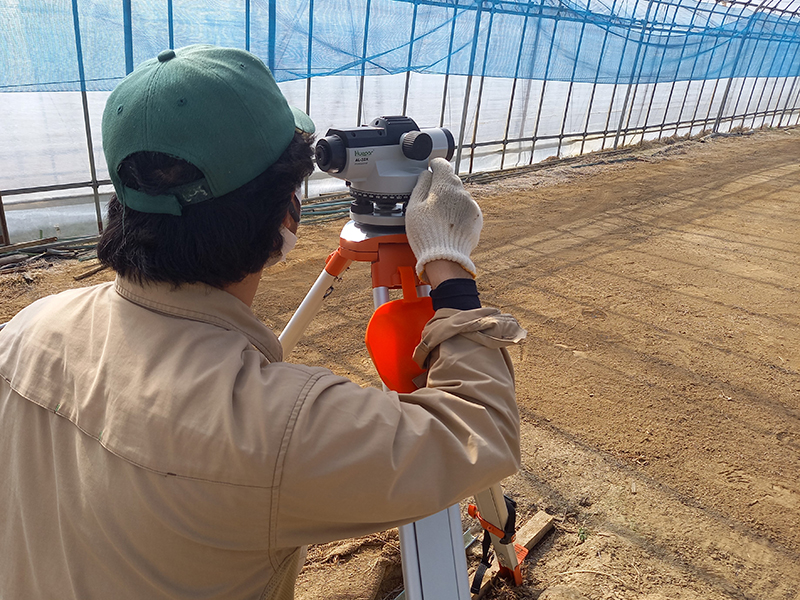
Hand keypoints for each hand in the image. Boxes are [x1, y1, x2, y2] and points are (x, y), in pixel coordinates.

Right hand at [405, 158, 482, 282]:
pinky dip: (458, 213)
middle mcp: (461, 192)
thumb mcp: (413, 207)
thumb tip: (426, 174)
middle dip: (441, 186)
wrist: (446, 257)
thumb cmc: (426, 233)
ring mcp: (471, 205)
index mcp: (444, 186)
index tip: (431, 168)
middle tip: (430, 199)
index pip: (442, 164)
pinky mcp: (477, 218)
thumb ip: (420, 185)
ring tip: (438, 217)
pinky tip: (448, 224)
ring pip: (459, 196)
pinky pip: (466, 209)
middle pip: (451, 181)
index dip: (435, 165)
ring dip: (450, 201)